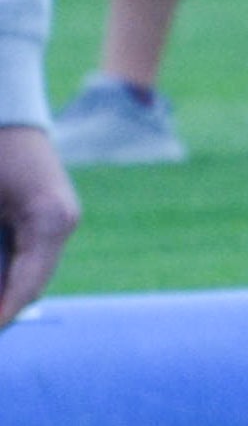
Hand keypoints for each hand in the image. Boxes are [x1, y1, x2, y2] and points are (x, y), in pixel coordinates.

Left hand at [0, 127, 79, 329]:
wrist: (2, 110)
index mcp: (48, 220)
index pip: (27, 285)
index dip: (4, 315)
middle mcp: (62, 221)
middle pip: (32, 282)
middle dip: (7, 305)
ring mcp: (60, 216)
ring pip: (32, 271)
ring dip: (8, 289)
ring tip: (0, 307)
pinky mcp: (50, 213)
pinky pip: (31, 253)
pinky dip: (11, 271)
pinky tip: (2, 285)